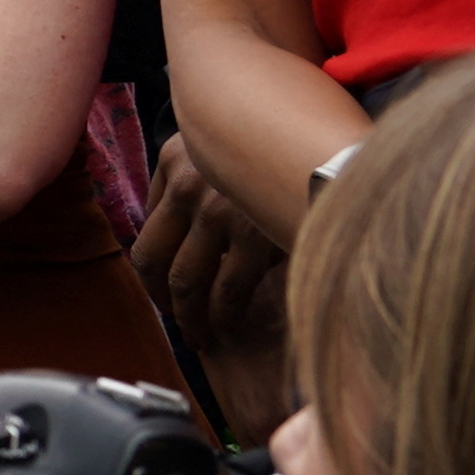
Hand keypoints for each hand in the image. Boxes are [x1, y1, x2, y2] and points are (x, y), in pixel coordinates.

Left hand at [133, 140, 293, 434]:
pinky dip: (223, 315)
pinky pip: (228, 288)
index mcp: (172, 157)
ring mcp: (218, 207)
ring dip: (189, 316)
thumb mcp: (224, 150)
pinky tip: (227, 327)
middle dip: (163, 299)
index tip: (163, 293)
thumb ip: (196, 185)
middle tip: (178, 322)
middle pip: (154, 258)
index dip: (152, 271)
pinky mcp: (254, 231)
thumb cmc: (282, 146)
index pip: (145, 228)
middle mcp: (188, 181)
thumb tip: (177, 243)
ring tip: (199, 335)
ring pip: (186, 280)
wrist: (329, 139)